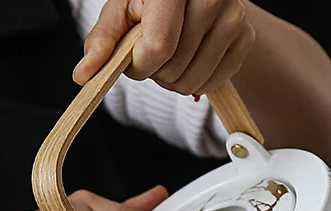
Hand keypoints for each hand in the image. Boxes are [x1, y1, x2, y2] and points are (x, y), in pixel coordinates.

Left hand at [73, 0, 254, 95]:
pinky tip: (191, 60)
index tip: (135, 60)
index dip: (141, 65)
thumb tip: (83, 75)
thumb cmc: (149, 3)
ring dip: (175, 81)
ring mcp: (235, 12)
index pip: (159, 46)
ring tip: (172, 57)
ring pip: (193, 81)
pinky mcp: (246, 36)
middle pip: (174, 67)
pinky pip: (213, 83)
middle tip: (156, 54)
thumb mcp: (121, 12)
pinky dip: (196, 82)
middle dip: (156, 73)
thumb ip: (102, 42)